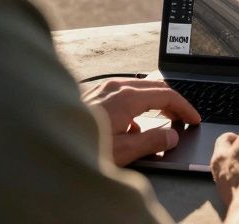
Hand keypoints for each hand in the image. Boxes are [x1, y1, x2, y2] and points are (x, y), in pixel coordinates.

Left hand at [82, 78, 201, 165]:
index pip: (166, 95)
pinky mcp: (94, 95)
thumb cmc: (81, 147)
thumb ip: (152, 141)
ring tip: (164, 120)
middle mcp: (115, 87)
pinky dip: (137, 106)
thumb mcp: (123, 151)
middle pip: (155, 87)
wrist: (46, 144)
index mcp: (126, 97)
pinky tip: (134, 127)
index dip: (184, 107)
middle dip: (173, 102)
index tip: (193, 119)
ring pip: (139, 89)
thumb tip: (171, 136)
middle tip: (184, 118)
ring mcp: (103, 89)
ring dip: (155, 103)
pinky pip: (123, 94)